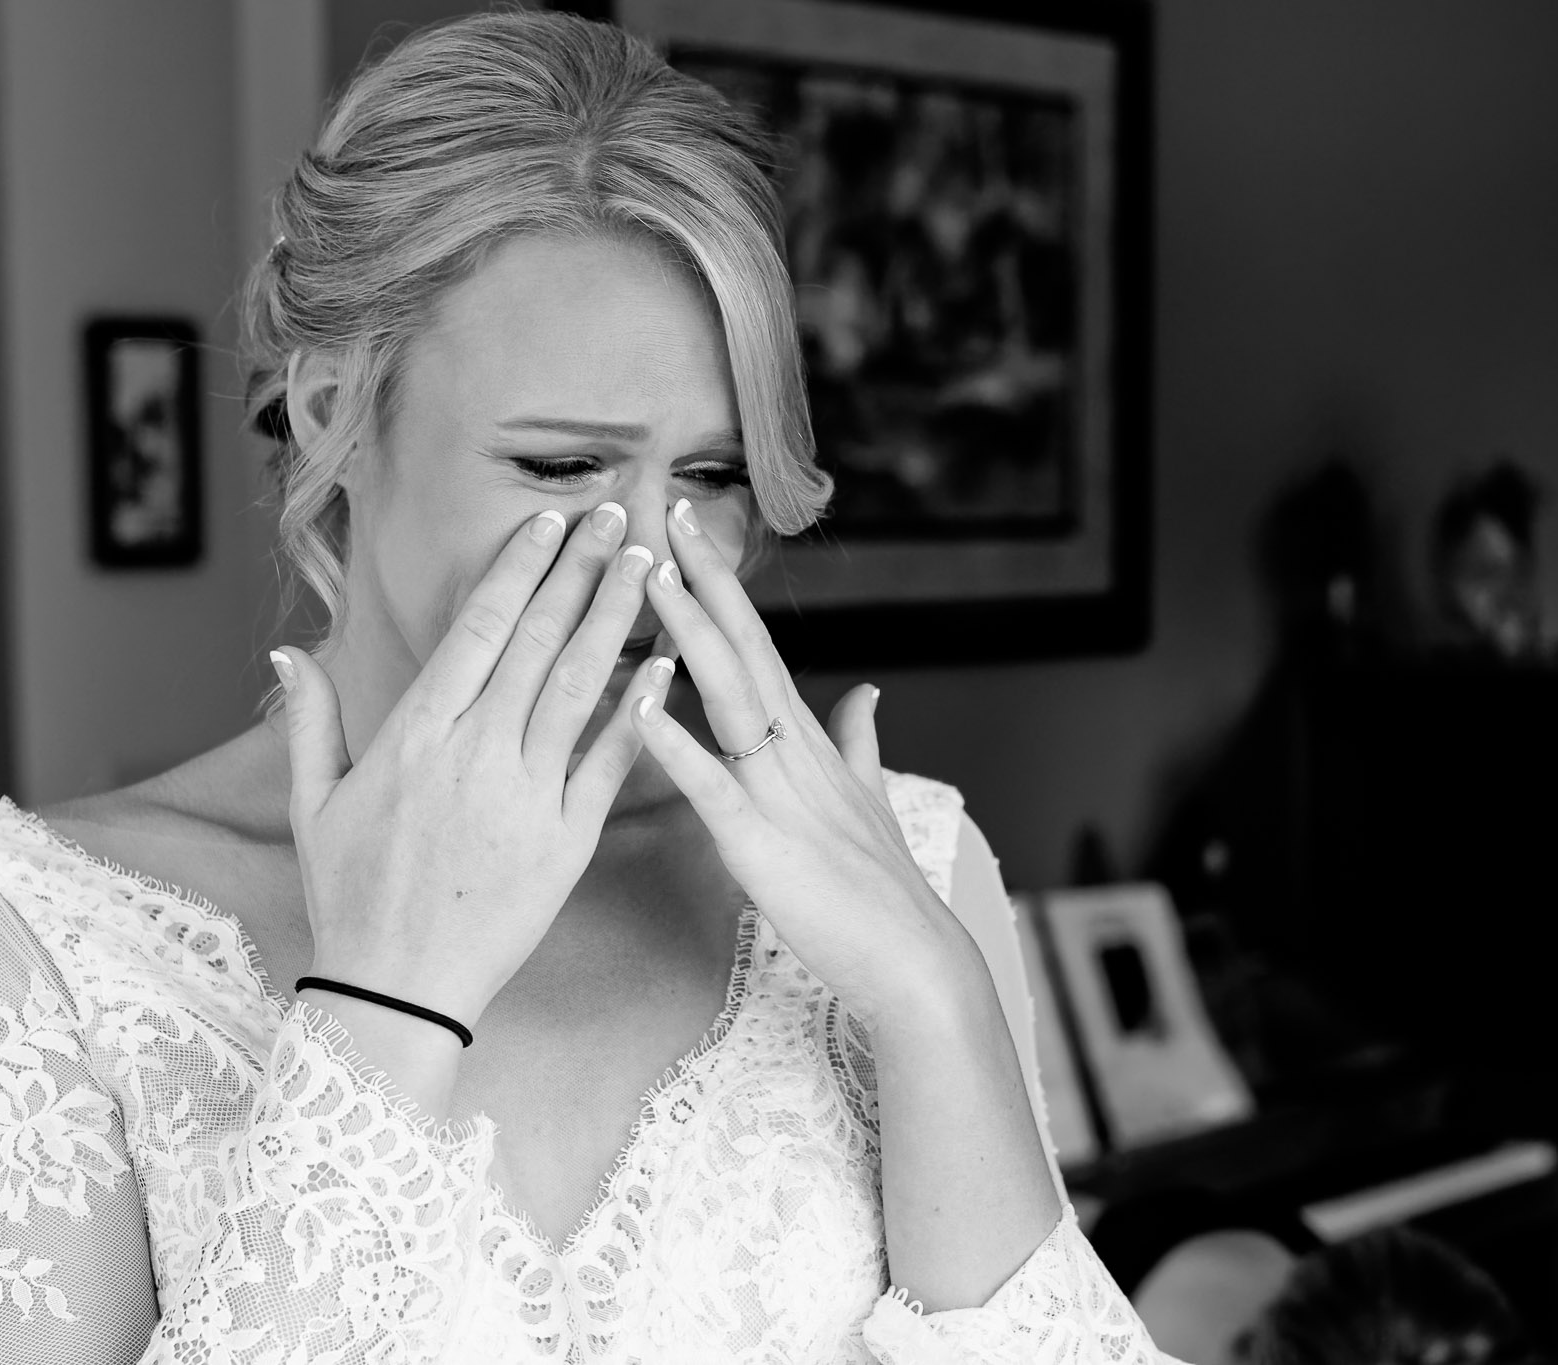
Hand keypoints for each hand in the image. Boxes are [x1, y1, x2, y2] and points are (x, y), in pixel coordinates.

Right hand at [271, 503, 670, 1026]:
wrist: (398, 991)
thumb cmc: (352, 897)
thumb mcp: (315, 806)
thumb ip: (313, 722)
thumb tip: (289, 651)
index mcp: (416, 736)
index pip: (478, 628)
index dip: (520, 568)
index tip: (549, 520)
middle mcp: (476, 754)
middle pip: (539, 640)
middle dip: (580, 570)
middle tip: (615, 513)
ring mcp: (527, 796)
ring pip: (580, 687)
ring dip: (617, 619)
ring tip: (647, 565)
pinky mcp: (567, 842)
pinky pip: (609, 763)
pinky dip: (638, 711)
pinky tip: (664, 665)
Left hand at [631, 499, 972, 1021]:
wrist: (915, 961)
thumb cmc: (882, 890)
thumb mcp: (870, 800)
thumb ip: (861, 742)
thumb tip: (868, 692)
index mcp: (807, 741)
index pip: (757, 645)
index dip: (722, 586)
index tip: (690, 530)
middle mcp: (794, 752)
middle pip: (743, 649)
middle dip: (705, 579)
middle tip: (667, 511)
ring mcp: (781, 794)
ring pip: (729, 699)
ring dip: (691, 636)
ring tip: (655, 579)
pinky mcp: (763, 846)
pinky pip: (713, 788)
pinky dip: (677, 746)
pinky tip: (642, 706)